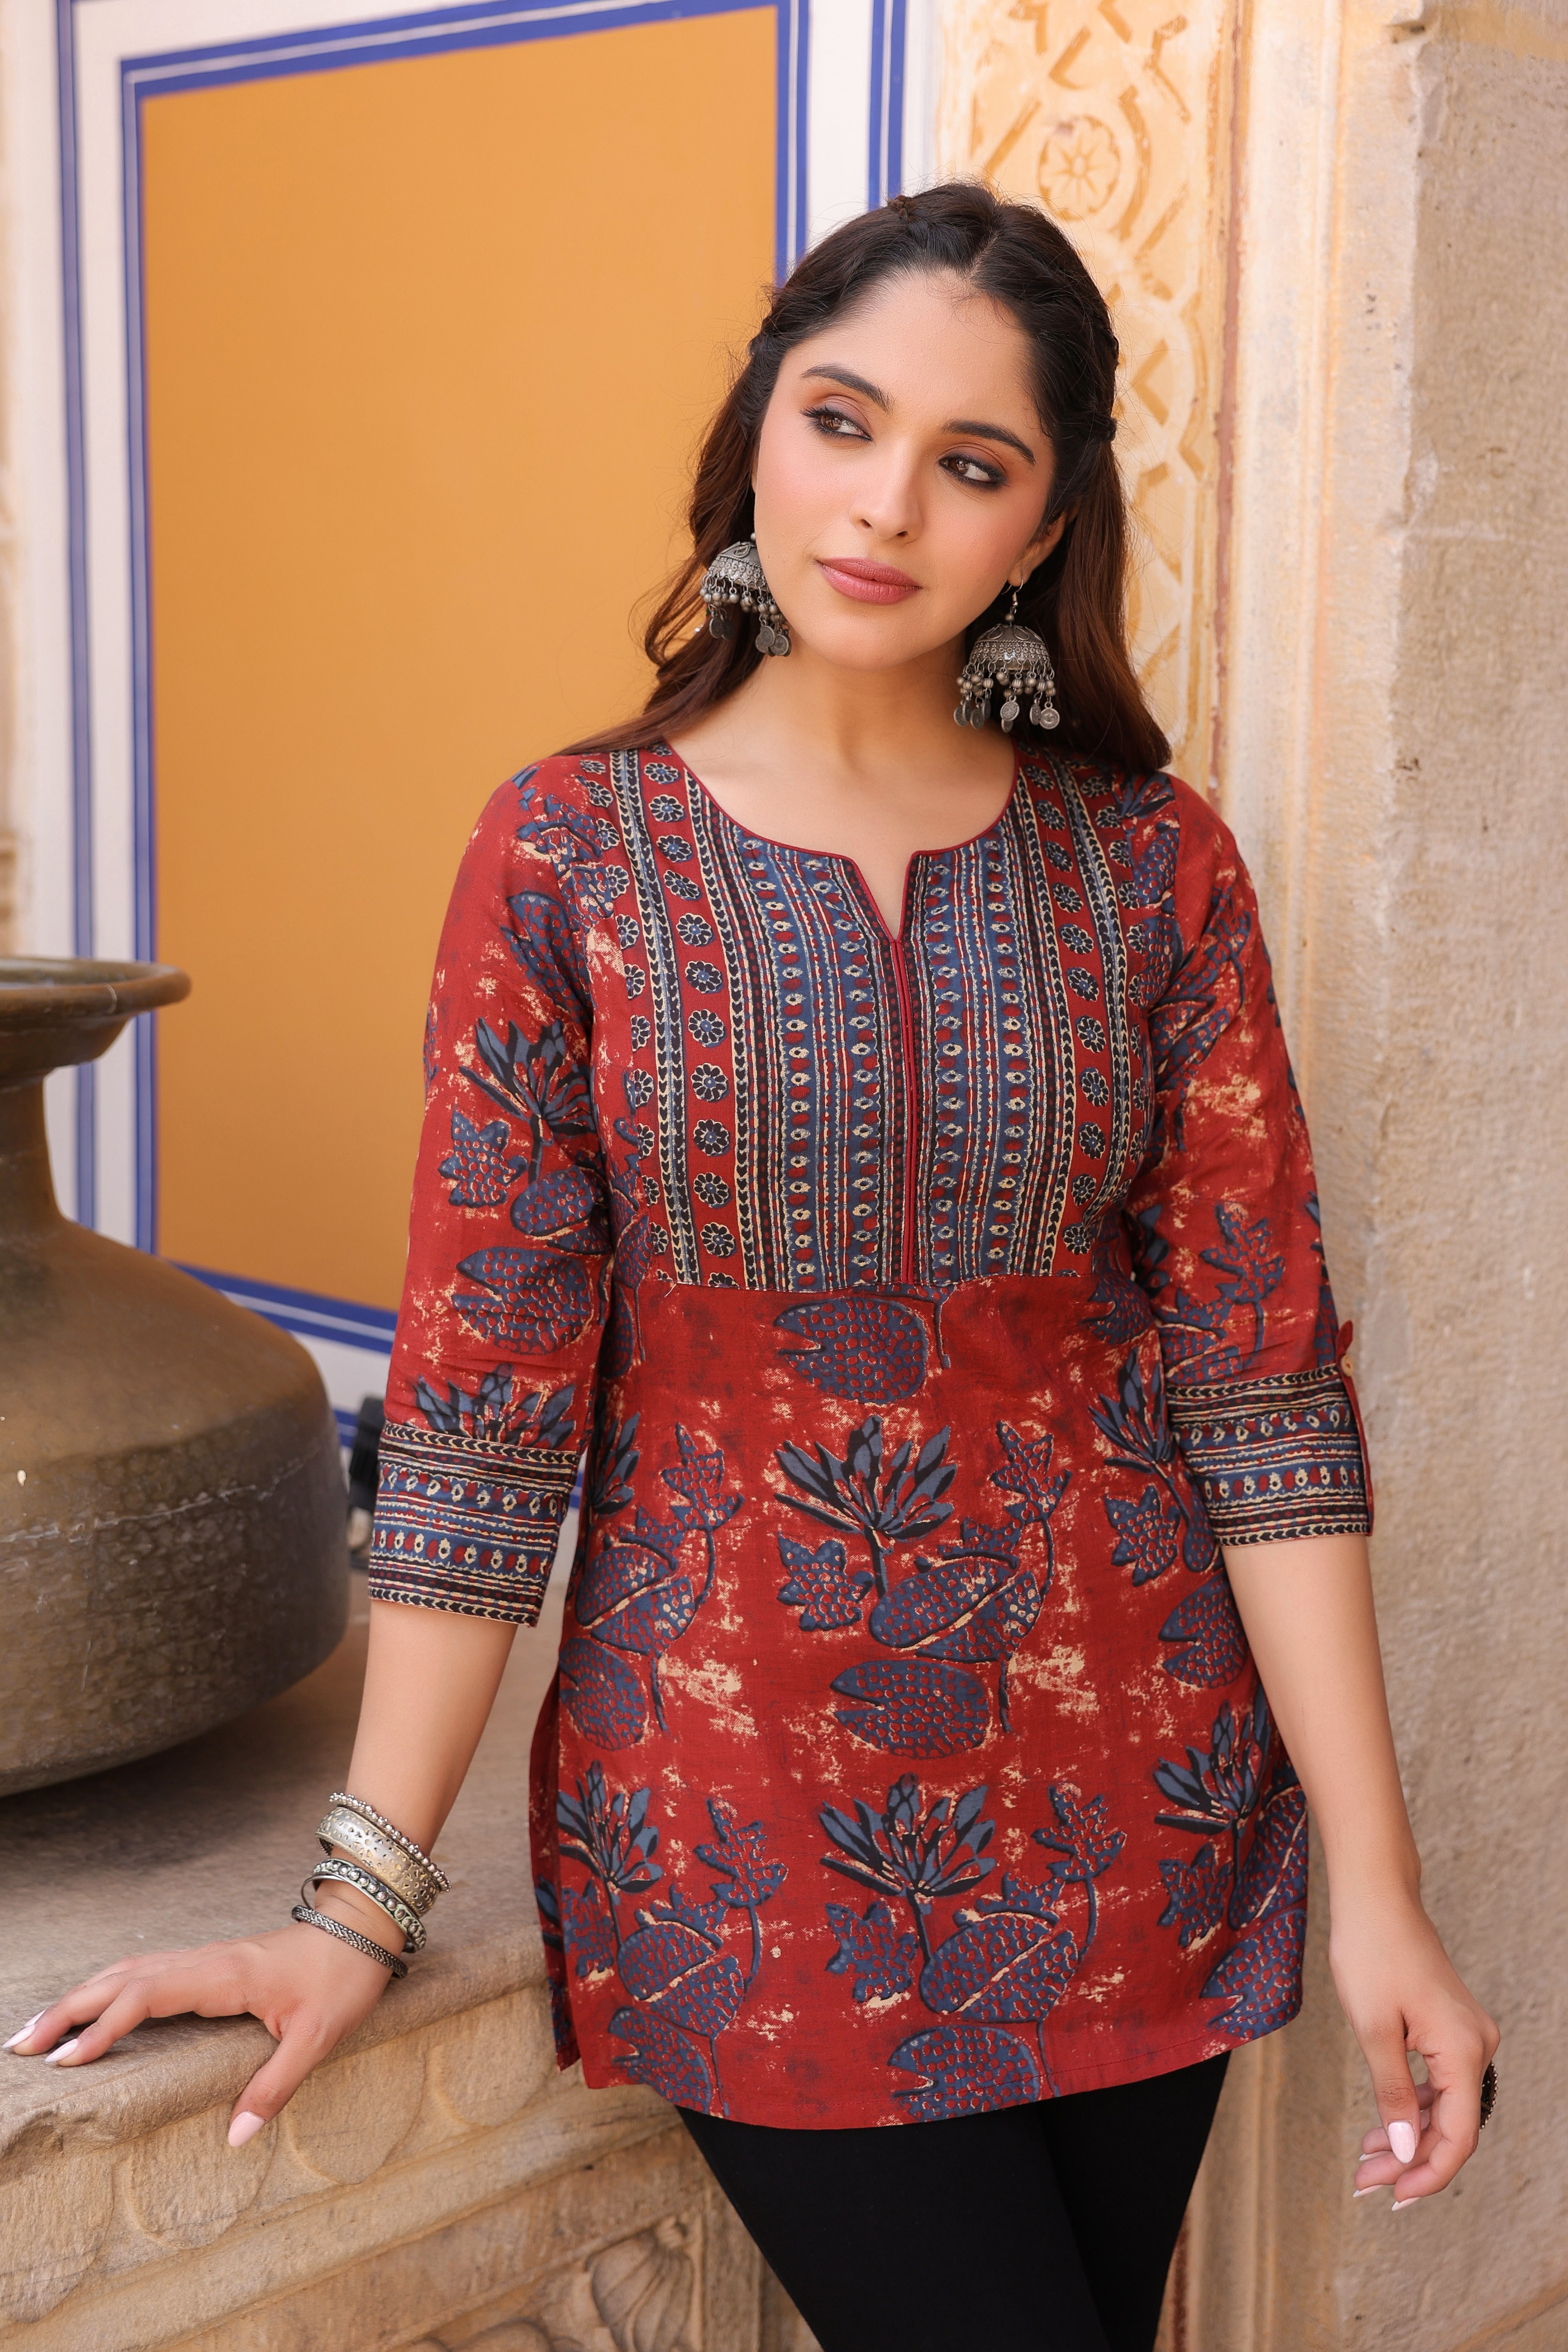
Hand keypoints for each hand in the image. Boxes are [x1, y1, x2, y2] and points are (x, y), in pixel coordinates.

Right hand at [1, 1917, 392, 2145]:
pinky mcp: (210, 1964)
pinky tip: (91, 2007)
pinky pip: (147, 1971)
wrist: (364, 1927)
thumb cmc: (343, 1979)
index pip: (146, 1996)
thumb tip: (236, 2137)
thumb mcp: (319, 2037)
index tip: (65, 2060)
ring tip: (39, 2031)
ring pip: (129, 1971)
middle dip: (69, 2010)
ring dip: (82, 1996)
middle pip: (121, 1978)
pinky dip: (109, 1988)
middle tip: (20, 2046)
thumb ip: (276, 2085)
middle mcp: (205, 1962)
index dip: (103, 2027)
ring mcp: (205, 1959)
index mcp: (224, 1977)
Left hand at [1330, 1890, 1499, 2208]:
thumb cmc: (1370, 1953)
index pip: (1458, 2135)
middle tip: (1365, 2182)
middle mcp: (1476, 2045)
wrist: (1375, 1898)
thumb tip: (1406, 2151)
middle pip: (1452, 2124)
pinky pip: (1438, 2083)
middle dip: (1410, 2160)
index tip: (1393, 2198)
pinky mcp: (1449, 2028)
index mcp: (1464, 2049)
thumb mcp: (1373, 2030)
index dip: (1429, 2173)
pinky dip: (1412, 2106)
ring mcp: (1465, 2036)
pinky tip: (1383, 2128)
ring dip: (1408, 2137)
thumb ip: (1393, 2094)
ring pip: (1444, 2106)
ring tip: (1366, 2161)